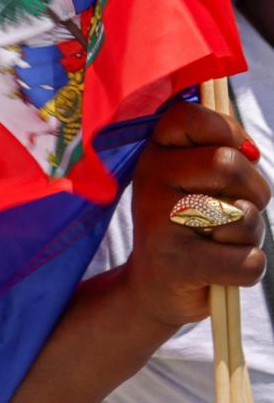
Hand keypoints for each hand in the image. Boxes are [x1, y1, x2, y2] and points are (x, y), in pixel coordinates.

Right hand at [126, 102, 268, 327]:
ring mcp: (158, 221)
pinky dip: (247, 268)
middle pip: (226, 163)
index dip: (224, 130)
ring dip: (249, 234)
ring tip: (222, 242)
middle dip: (253, 190)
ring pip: (242, 215)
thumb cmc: (191, 225)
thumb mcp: (197, 179)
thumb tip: (250, 150)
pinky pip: (246, 260)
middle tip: (237, 207)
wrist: (156, 286)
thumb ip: (221, 149)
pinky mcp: (175, 262)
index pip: (188, 115)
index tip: (231, 152)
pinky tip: (221, 269)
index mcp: (155, 154)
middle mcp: (149, 180)